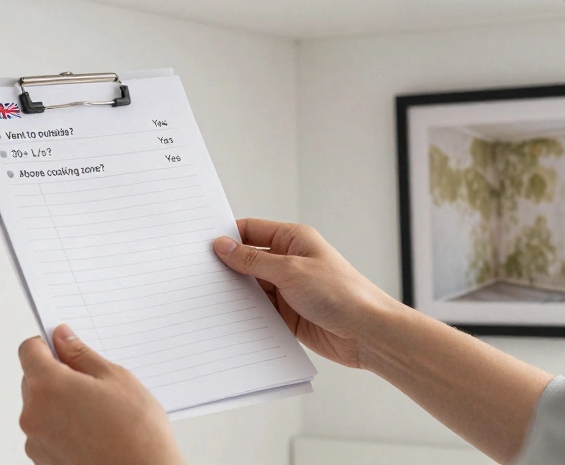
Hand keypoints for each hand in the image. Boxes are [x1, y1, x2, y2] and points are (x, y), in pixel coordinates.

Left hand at [18, 324, 183, 464]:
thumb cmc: (136, 432)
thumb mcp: (114, 378)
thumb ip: (80, 353)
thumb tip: (62, 337)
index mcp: (47, 387)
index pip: (28, 350)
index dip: (46, 344)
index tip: (63, 347)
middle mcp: (33, 415)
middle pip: (32, 380)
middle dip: (56, 376)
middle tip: (91, 384)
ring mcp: (36, 443)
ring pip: (40, 408)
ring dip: (59, 404)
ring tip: (96, 415)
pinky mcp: (43, 462)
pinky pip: (45, 433)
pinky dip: (61, 429)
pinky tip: (91, 433)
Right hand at [213, 218, 400, 369]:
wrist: (368, 333)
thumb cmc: (341, 293)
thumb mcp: (291, 271)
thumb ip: (253, 261)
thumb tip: (223, 246)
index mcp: (293, 239)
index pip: (251, 231)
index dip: (227, 237)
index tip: (201, 246)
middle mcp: (289, 262)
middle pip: (247, 260)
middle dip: (227, 267)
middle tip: (197, 274)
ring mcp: (287, 289)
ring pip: (251, 287)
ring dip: (235, 293)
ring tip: (207, 298)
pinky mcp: (287, 314)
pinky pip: (258, 311)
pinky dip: (245, 313)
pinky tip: (227, 317)